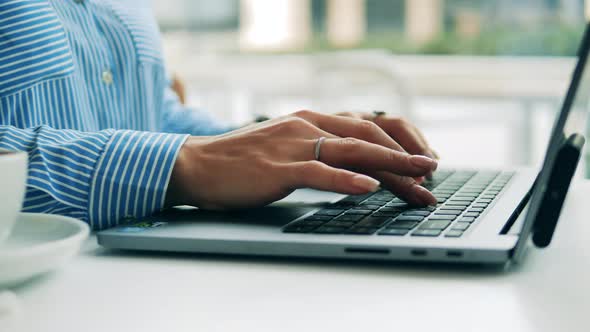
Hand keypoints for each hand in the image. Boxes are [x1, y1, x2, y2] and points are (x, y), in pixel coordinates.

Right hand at [165, 110, 437, 209]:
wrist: (198, 164)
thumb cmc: (244, 161)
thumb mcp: (288, 148)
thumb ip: (319, 150)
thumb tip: (355, 167)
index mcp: (313, 120)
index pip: (369, 124)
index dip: (401, 141)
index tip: (423, 161)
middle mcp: (309, 125)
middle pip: (370, 137)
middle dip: (407, 156)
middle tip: (433, 175)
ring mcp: (294, 144)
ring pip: (353, 151)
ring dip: (392, 166)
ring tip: (420, 180)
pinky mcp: (279, 167)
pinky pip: (320, 172)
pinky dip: (348, 180)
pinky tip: (371, 187)